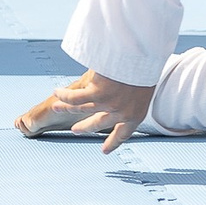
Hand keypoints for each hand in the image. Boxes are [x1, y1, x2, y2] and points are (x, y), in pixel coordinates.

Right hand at [15, 70, 155, 152]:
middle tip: (76, 130)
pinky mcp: (96, 93)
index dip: (112, 142)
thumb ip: (135, 90)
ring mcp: (108, 104)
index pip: (123, 134)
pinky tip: (57, 92)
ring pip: (81, 108)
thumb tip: (125, 86)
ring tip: (56, 106)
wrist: (145, 54)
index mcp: (136, 114)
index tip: (105, 151)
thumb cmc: (148, 63)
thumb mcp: (146, 82)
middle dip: (85, 127)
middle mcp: (121, 113)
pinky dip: (64, 96)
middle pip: (98, 124)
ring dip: (67, 107)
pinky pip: (75, 97)